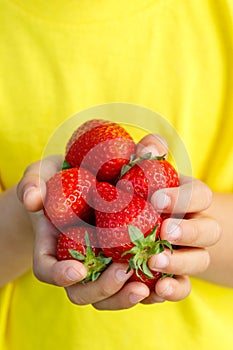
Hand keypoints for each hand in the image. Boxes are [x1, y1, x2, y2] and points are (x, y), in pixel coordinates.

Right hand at [16, 156, 149, 309]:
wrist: (86, 179)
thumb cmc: (59, 179)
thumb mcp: (42, 175)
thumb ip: (33, 183)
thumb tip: (33, 199)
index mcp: (53, 245)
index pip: (47, 269)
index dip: (59, 275)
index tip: (78, 269)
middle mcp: (76, 261)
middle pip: (81, 291)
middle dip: (102, 289)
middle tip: (124, 273)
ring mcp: (99, 264)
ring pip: (108, 295)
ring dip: (125, 296)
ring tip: (148, 287)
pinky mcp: (122, 260)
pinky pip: (132, 283)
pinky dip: (147, 290)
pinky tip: (165, 282)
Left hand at [136, 134, 220, 303]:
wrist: (136, 223)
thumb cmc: (140, 193)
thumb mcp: (141, 173)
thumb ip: (147, 157)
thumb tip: (149, 145)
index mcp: (190, 199)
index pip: (200, 195)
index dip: (183, 198)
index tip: (156, 198)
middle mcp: (196, 227)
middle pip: (209, 232)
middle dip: (189, 232)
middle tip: (164, 231)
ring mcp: (189, 253)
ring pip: (199, 261)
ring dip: (181, 264)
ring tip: (155, 262)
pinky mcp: (176, 276)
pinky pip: (183, 288)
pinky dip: (173, 290)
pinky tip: (156, 290)